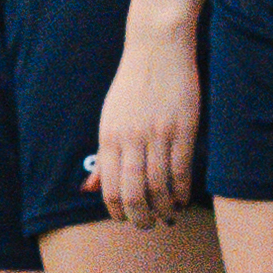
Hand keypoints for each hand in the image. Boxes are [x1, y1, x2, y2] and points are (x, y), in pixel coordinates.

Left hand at [94, 20, 201, 227]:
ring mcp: (159, 134)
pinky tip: (182, 198)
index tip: (126, 218)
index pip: (109, 189)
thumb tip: (88, 190)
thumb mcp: (109, 118)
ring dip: (165, 209)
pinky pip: (182, 170)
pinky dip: (182, 191)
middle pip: (134, 194)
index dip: (118, 211)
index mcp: (109, 137)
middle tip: (148, 224)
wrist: (157, 47)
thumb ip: (102, 156)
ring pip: (160, 186)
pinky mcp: (184, 128)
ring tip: (169, 215)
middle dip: (141, 218)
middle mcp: (132, 139)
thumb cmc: (132, 85)